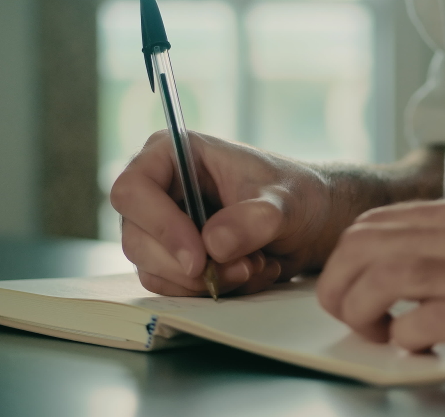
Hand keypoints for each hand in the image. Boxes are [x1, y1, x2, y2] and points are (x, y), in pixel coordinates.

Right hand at [111, 131, 341, 296]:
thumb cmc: (296, 195)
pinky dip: (213, 290)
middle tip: (243, 270)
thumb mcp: (285, 202)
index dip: (159, 225)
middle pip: (137, 240)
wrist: (311, 222)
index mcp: (172, 154)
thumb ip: (254, 219)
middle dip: (190, 267)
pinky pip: (175, 289)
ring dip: (207, 281)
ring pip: (154, 271)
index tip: (199, 257)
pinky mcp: (174, 259)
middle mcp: (159, 191)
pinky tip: (251, 273)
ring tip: (256, 266)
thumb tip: (214, 245)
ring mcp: (162, 228)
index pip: (133, 190)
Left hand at [317, 195, 444, 366]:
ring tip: (376, 333)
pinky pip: (430, 321)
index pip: (377, 221)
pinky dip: (406, 338)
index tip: (349, 286)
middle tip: (350, 315)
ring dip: (362, 310)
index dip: (344, 257)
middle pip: (365, 243)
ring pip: (385, 275)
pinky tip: (418, 349)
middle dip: (336, 283)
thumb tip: (422, 263)